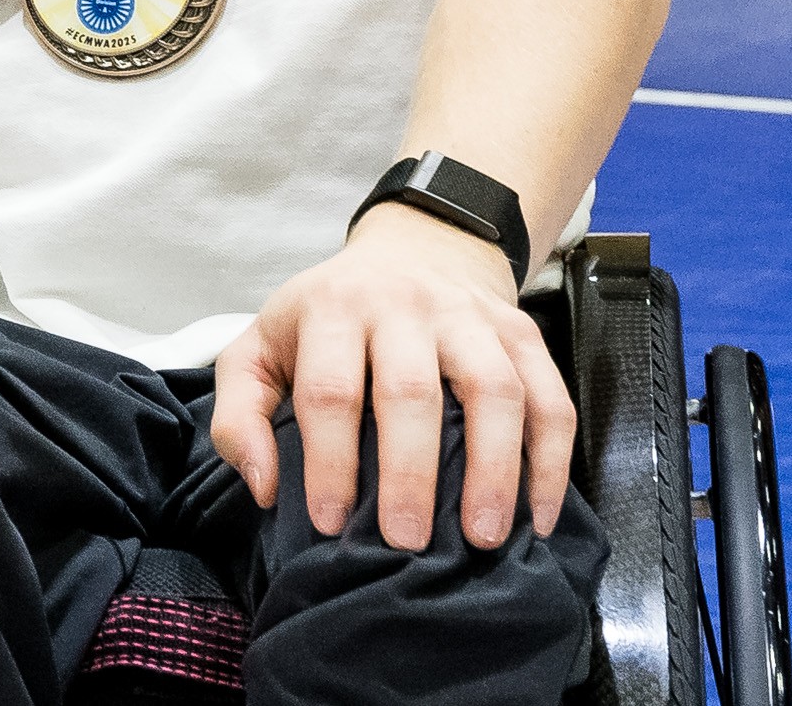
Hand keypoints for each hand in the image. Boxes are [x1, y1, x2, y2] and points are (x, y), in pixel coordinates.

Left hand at [209, 207, 571, 555]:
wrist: (413, 249)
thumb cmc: (329, 319)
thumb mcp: (262, 348)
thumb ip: (240, 416)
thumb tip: (266, 488)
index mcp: (334, 310)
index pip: (331, 389)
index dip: (329, 461)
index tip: (331, 523)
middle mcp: (405, 306)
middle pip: (411, 392)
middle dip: (410, 474)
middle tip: (408, 542)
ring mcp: (471, 317)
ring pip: (494, 391)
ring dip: (495, 470)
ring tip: (484, 537)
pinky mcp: (523, 333)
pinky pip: (550, 398)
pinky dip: (551, 462)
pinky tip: (538, 516)